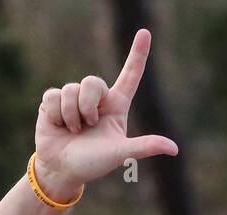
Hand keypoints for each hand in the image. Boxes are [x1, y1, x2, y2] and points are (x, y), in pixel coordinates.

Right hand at [33, 29, 177, 199]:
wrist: (62, 170)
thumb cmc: (93, 163)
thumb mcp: (120, 153)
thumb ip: (144, 147)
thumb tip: (174, 149)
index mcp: (116, 106)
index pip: (130, 75)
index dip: (138, 54)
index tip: (145, 32)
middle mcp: (96, 99)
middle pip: (92, 81)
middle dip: (87, 105)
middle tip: (88, 125)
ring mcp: (74, 99)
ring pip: (71, 89)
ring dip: (71, 114)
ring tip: (73, 130)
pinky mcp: (53, 101)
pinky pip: (54, 95)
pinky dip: (56, 114)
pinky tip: (58, 126)